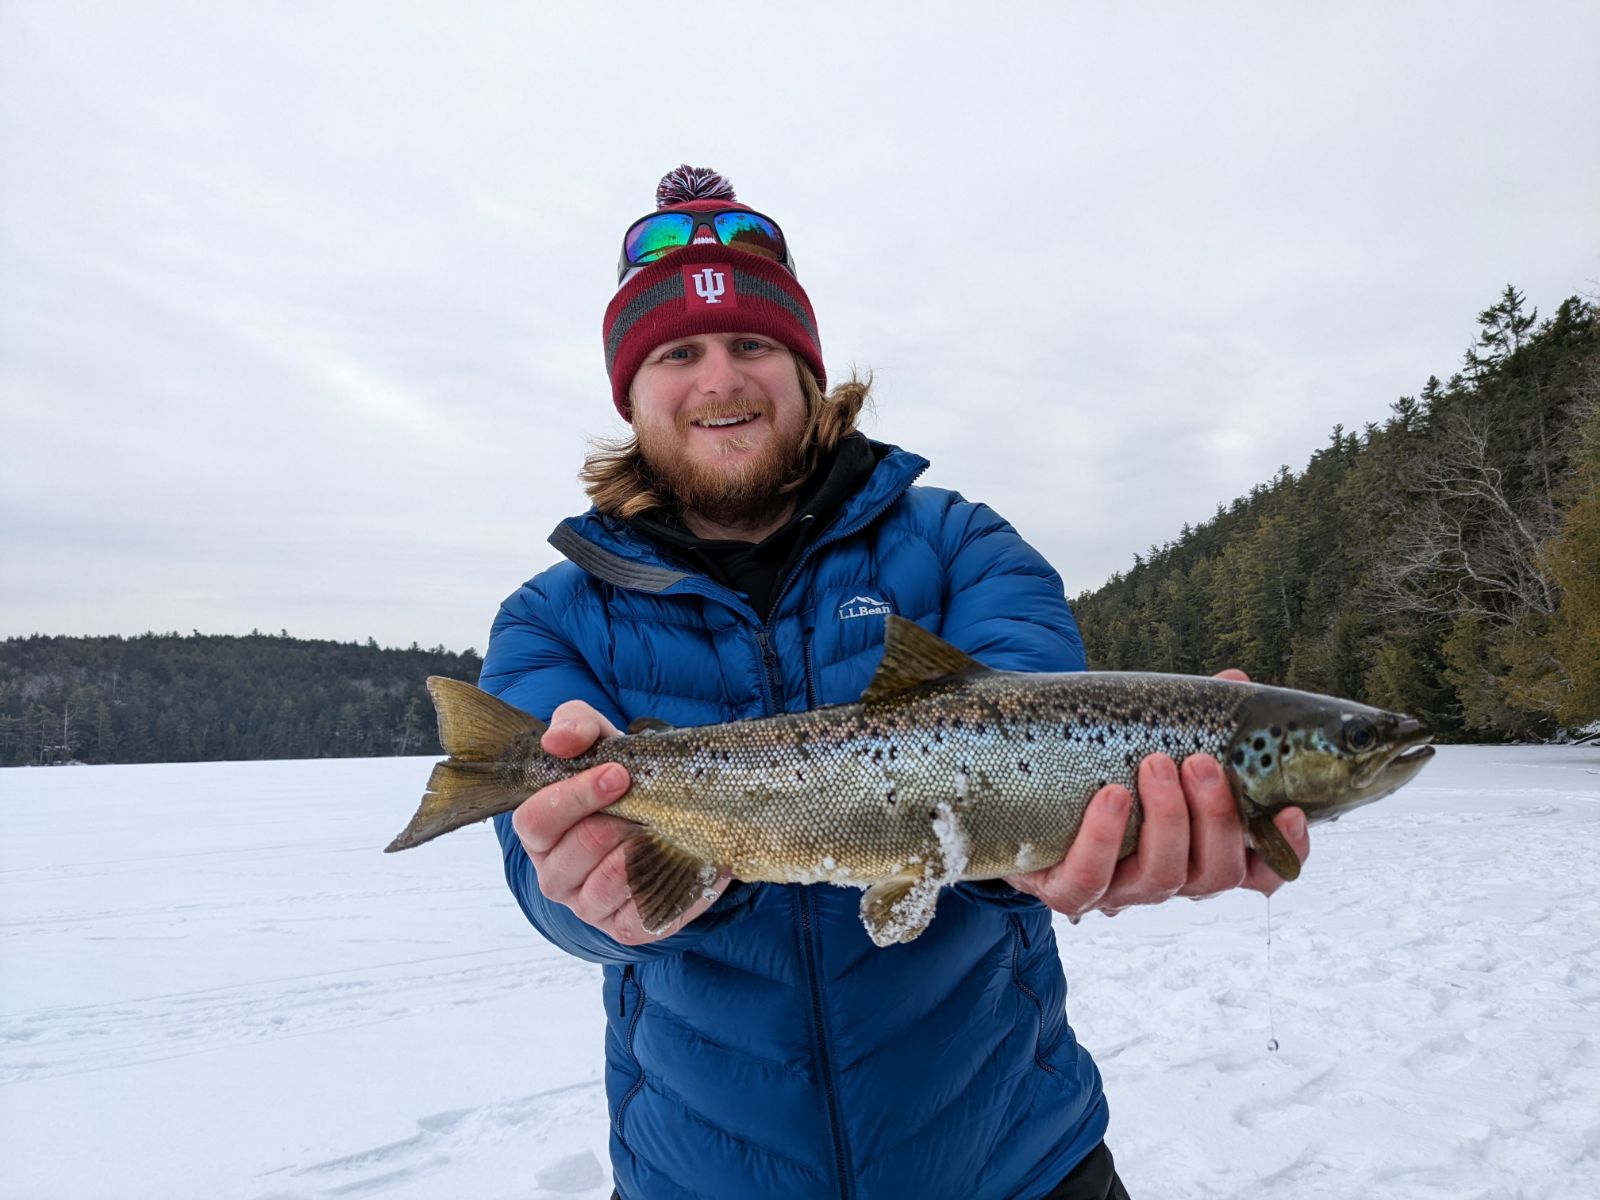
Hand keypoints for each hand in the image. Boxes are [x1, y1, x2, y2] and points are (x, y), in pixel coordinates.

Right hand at [510, 700, 728, 945]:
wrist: (666, 812)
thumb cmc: (621, 777)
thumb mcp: (598, 740)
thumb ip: (576, 726)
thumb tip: (559, 740)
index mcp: (539, 831)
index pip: (536, 819)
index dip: (575, 796)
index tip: (618, 774)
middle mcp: (555, 873)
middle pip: (579, 849)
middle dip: (621, 820)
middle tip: (651, 802)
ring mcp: (588, 905)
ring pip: (611, 882)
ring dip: (645, 849)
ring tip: (666, 826)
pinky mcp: (625, 926)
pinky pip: (645, 912)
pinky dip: (673, 882)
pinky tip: (687, 856)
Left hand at [1003, 666, 1309, 918]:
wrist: (1021, 798)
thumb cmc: (1101, 771)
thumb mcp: (1147, 743)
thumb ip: (1194, 719)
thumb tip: (1236, 678)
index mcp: (1198, 851)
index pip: (1259, 871)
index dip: (1284, 851)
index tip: (1292, 811)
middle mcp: (1167, 878)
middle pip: (1214, 873)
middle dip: (1216, 817)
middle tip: (1200, 762)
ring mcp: (1118, 891)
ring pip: (1162, 877)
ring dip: (1167, 819)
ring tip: (1155, 765)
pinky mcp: (1067, 891)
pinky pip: (1090, 879)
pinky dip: (1103, 837)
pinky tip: (1111, 795)